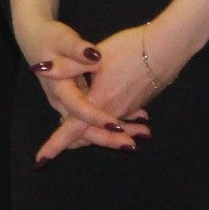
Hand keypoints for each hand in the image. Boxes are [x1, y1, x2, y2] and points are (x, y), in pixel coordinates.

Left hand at [33, 0, 208, 163]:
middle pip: (89, 133)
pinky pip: (121, 118)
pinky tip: (115, 120)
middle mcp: (114, 111)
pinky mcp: (139, 100)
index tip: (40, 161)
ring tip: (78, 140)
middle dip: (73, 139)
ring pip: (106, 127)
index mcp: (99, 102)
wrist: (168, 48)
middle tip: (55, 147)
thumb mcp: (95, 57)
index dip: (55, 144)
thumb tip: (40, 69)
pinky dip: (113, 123)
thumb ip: (68, 66)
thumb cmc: (130, 49)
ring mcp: (129, 107)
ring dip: (94, 133)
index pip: (71, 129)